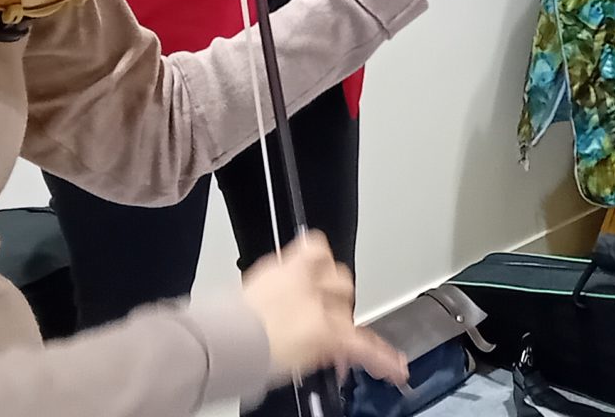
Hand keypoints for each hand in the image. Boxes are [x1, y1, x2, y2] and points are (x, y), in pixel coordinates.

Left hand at [242, 233, 408, 387]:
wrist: (220, 344)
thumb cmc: (249, 358)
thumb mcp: (297, 364)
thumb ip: (323, 351)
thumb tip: (334, 350)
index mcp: (325, 332)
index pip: (364, 344)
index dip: (383, 358)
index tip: (395, 367)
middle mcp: (318, 301)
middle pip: (347, 302)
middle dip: (340, 314)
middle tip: (330, 327)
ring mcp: (302, 279)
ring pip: (337, 273)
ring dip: (330, 286)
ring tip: (316, 298)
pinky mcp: (282, 266)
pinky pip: (313, 248)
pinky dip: (317, 254)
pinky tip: (314, 264)